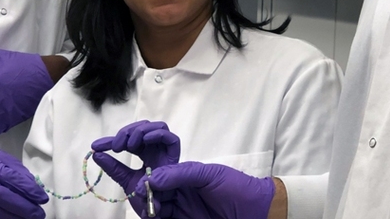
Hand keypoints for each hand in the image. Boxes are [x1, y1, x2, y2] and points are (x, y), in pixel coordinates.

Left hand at [90, 121, 180, 216]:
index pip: (129, 139)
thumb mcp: (126, 180)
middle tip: (116, 146)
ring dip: (141, 131)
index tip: (96, 146)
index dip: (112, 139)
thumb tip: (96, 154)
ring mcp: (166, 153)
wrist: (154, 214)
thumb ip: (113, 168)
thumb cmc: (144, 198)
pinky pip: (172, 139)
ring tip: (129, 145)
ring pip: (158, 127)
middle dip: (128, 132)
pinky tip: (144, 140)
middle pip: (144, 128)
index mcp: (146, 154)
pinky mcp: (175, 159)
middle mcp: (156, 150)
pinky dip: (158, 134)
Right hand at [138, 161, 275, 218]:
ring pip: (151, 212)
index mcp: (181, 177)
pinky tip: (155, 216)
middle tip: (146, 200)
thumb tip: (151, 179)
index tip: (130, 178)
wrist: (259, 213)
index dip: (142, 178)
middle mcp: (177, 195)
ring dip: (148, 210)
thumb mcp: (209, 175)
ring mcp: (179, 212)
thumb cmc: (238, 188)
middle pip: (147, 195)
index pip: (153, 174)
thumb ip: (180, 174)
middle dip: (141, 196)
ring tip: (156, 211)